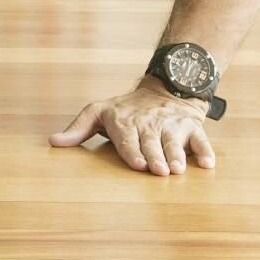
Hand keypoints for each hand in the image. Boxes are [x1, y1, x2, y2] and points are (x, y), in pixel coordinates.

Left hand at [48, 77, 215, 175]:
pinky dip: (205, 151)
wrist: (164, 88)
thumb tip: (53, 142)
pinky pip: (200, 140)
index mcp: (125, 123)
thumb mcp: (98, 111)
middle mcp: (149, 124)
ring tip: (177, 169)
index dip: (133, 152)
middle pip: (152, 143)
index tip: (137, 164)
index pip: (128, 140)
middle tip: (159, 171)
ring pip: (174, 142)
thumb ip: (77, 128)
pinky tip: (207, 163)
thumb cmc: (126, 108)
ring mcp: (171, 126)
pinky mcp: (191, 127)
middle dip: (155, 157)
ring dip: (177, 155)